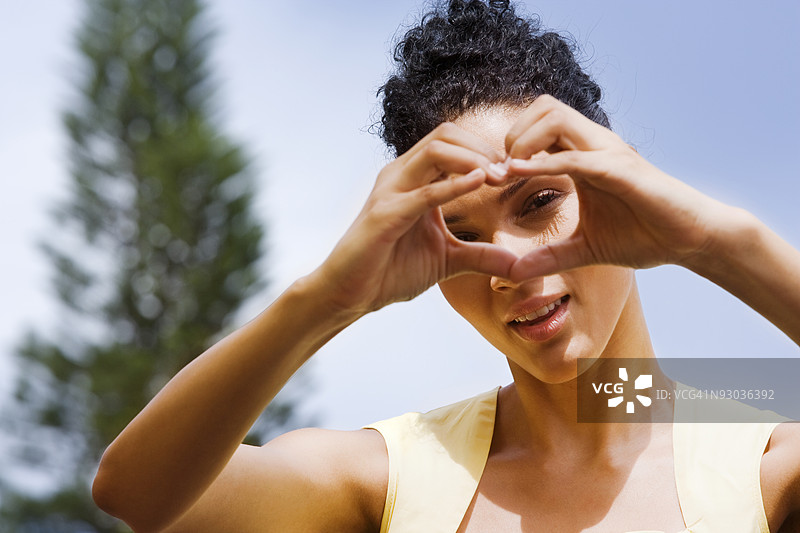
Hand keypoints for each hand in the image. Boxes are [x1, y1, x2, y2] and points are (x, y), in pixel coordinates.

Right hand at [315, 122, 518, 316]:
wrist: (349, 294)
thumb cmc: (390, 271)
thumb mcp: (447, 260)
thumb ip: (480, 256)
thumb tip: (517, 266)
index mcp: (415, 179)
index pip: (453, 143)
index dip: (487, 151)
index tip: (515, 173)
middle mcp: (401, 175)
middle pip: (446, 135)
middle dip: (484, 148)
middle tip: (512, 172)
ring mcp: (390, 191)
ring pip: (435, 151)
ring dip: (474, 159)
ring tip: (500, 177)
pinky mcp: (385, 214)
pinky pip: (424, 192)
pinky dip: (454, 185)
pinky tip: (479, 183)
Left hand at [503, 95, 729, 281]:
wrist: (690, 239)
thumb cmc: (644, 235)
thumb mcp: (585, 249)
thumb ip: (549, 257)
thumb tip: (513, 273)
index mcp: (583, 157)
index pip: (539, 127)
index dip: (509, 146)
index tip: (491, 177)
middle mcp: (594, 146)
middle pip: (543, 107)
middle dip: (512, 133)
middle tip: (498, 170)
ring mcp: (608, 153)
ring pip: (556, 117)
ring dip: (524, 140)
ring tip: (509, 172)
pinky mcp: (621, 169)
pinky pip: (576, 157)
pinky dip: (545, 163)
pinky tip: (521, 174)